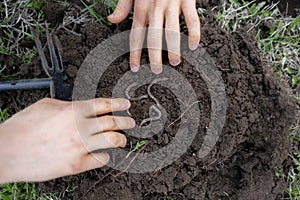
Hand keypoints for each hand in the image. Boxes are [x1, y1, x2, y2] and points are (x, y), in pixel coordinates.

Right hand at [0, 98, 134, 182]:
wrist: (7, 151)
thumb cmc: (22, 128)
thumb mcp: (45, 105)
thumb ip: (67, 105)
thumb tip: (80, 108)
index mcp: (73, 110)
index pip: (104, 104)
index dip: (119, 104)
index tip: (126, 105)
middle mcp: (80, 127)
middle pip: (113, 122)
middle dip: (126, 121)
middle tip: (131, 122)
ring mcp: (80, 146)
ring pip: (113, 140)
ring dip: (121, 139)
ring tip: (123, 139)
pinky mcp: (76, 164)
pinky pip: (100, 159)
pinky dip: (104, 156)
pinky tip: (102, 154)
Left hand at [108, 0, 200, 73]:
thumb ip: (123, 6)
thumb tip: (112, 20)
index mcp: (141, 8)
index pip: (136, 35)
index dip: (135, 53)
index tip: (135, 68)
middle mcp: (155, 9)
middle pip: (154, 37)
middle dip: (155, 56)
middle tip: (156, 71)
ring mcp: (172, 4)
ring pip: (172, 31)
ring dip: (174, 48)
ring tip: (175, 62)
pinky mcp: (186, 0)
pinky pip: (192, 19)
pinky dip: (194, 33)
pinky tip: (194, 46)